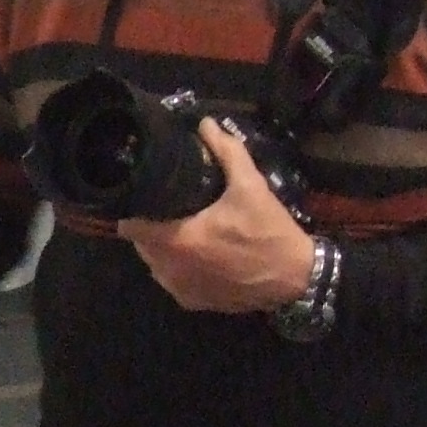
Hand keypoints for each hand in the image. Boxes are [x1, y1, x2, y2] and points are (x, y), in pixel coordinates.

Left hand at [119, 119, 314, 313]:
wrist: (296, 279)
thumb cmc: (269, 232)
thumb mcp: (251, 187)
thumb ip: (226, 152)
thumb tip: (206, 124)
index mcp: (177, 242)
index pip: (130, 228)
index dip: (133, 209)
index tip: (143, 195)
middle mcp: (170, 270)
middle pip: (142, 244)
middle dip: (151, 225)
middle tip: (169, 207)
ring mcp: (180, 290)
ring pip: (155, 264)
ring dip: (164, 247)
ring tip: (183, 227)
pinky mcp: (194, 302)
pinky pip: (173, 280)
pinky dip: (179, 267)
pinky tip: (198, 252)